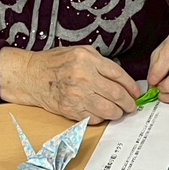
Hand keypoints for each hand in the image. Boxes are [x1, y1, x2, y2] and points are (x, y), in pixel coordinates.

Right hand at [0, 45, 140, 123]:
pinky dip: (102, 117)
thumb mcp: (80, 51)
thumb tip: (121, 78)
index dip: (131, 86)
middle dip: (129, 103)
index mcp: (88, 60)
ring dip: (118, 112)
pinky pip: (94, 118)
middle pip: (117, 94)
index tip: (136, 92)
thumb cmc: (55, 62)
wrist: (31, 76)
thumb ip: (100, 62)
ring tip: (119, 111)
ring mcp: (77, 95)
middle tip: (132, 106)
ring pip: (108, 109)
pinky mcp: (71, 110)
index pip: (118, 75)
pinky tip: (102, 112)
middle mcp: (83, 77)